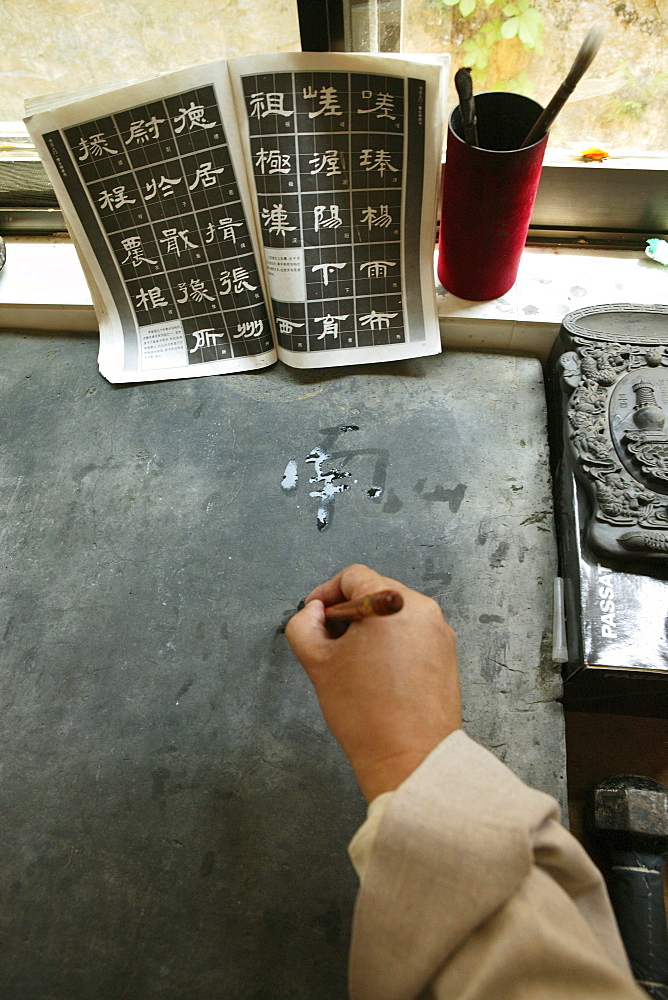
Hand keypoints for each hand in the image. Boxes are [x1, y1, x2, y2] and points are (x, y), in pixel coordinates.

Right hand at [285, 564, 460, 802]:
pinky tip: (378, 672)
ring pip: (394, 612)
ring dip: (370, 627)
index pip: (353, 576)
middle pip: (375, 590)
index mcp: (391, 602)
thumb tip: (313, 612)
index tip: (315, 614)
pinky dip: (392, 642)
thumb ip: (304, 625)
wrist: (410, 757)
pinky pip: (412, 632)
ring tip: (354, 662)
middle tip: (330, 641)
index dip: (326, 593)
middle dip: (349, 611)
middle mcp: (421, 609)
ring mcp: (439, 630)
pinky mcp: (447, 652)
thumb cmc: (367, 714)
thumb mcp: (318, 663)